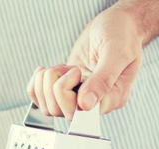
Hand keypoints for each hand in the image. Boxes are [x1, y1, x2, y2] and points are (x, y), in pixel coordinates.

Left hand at [27, 5, 143, 118]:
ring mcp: (77, 99)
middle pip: (58, 111)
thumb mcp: (117, 52)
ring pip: (47, 108)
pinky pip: (40, 101)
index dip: (67, 93)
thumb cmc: (122, 35)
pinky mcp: (64, 93)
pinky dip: (36, 85)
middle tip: (70, 67)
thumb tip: (85, 105)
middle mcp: (94, 105)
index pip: (78, 113)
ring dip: (45, 83)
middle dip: (54, 85)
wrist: (117, 25)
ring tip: (62, 67)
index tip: (76, 70)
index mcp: (111, 99)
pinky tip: (47, 70)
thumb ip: (103, 79)